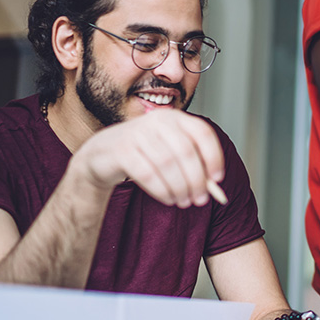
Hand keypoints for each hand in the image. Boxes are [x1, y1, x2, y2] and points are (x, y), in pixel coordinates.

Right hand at [68, 109, 224, 207]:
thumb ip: (191, 162)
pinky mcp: (121, 150)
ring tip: (184, 201)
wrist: (102, 153)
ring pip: (167, 164)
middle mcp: (157, 121)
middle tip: (201, 199)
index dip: (213, 157)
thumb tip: (213, 184)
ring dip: (180, 188)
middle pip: (186, 152)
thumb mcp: (169, 150)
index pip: (202, 133)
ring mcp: (137, 133)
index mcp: (174, 117)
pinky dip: (162, 190)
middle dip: (197, 179)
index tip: (217, 179)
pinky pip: (148, 174)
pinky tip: (168, 199)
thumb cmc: (143, 153)